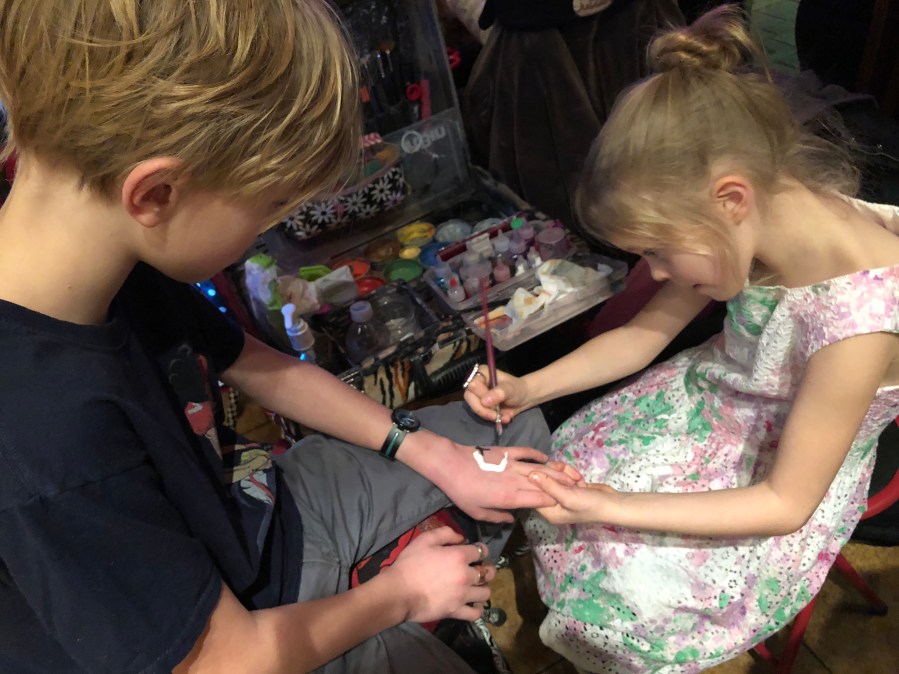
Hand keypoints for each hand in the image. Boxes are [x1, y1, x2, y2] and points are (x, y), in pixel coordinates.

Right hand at [385, 527, 495, 622]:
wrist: (398, 591)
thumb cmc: (409, 564)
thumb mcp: (424, 540)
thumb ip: (445, 533)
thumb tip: (461, 538)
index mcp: (459, 556)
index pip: (481, 551)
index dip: (480, 550)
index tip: (476, 552)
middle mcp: (466, 575)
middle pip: (488, 572)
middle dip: (487, 569)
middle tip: (479, 569)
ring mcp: (462, 595)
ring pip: (486, 593)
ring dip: (483, 588)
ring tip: (476, 587)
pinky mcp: (456, 611)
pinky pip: (476, 613)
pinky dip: (478, 609)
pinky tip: (474, 604)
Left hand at [423, 441, 583, 522]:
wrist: (450, 464)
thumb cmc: (461, 492)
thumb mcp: (477, 512)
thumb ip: (497, 517)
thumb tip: (512, 520)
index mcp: (509, 498)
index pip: (538, 500)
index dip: (553, 501)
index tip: (565, 504)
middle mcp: (516, 481)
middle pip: (544, 484)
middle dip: (562, 487)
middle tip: (577, 489)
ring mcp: (512, 464)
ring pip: (539, 469)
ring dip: (556, 472)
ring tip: (570, 475)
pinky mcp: (507, 452)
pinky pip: (526, 452)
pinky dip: (538, 455)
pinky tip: (546, 459)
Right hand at [463, 366, 530, 424]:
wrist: (523, 398)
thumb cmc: (516, 389)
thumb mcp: (510, 389)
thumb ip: (499, 392)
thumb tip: (484, 401)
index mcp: (481, 373)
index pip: (472, 385)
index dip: (480, 395)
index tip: (492, 402)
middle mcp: (476, 383)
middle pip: (469, 397)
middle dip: (482, 409)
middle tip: (495, 415)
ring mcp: (477, 396)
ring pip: (474, 408)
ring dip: (488, 415)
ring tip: (502, 417)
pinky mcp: (480, 407)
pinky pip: (481, 415)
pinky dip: (493, 419)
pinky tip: (504, 418)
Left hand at [528, 472, 617, 524]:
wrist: (612, 504)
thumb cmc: (589, 505)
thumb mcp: (567, 496)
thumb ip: (548, 485)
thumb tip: (530, 474)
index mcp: (548, 511)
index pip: (533, 494)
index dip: (537, 480)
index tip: (544, 471)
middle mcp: (552, 504)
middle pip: (543, 482)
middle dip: (554, 474)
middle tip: (565, 473)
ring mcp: (562, 494)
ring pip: (554, 475)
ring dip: (565, 473)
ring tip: (577, 478)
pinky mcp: (570, 487)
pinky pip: (563, 475)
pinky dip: (571, 473)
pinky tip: (580, 478)